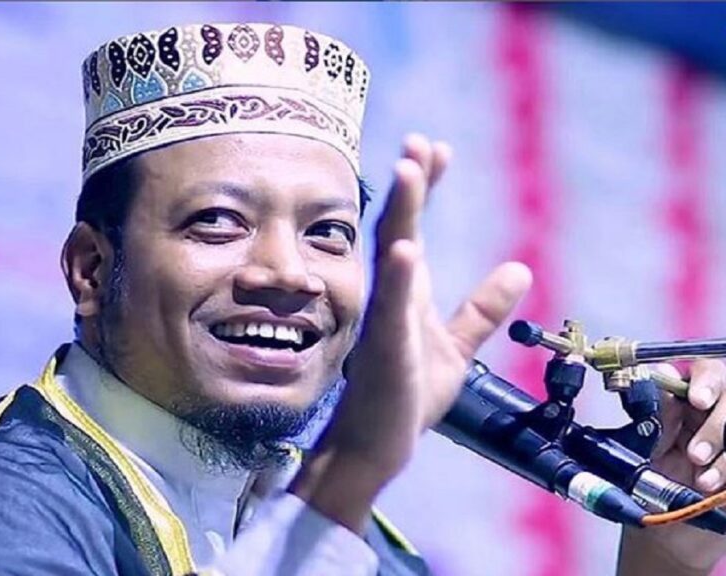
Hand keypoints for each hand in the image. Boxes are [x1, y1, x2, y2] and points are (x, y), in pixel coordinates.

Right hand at [290, 134, 532, 529]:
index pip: (412, 226)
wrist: (379, 442)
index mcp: (406, 292)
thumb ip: (482, 309)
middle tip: (418, 141)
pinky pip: (391, 309)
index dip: (424, 187)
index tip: (437, 148)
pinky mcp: (385, 349)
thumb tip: (520, 269)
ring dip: (400, 212)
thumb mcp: (458, 348)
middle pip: (398, 227)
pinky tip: (404, 248)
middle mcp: (390, 296)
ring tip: (408, 170)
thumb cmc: (409, 394)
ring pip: (390, 255)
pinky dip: (397, 277)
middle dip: (410, 183)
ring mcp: (384, 319)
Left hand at [618, 360, 725, 574]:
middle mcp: (718, 412)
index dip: (706, 381)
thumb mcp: (646, 446)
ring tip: (702, 481)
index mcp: (689, 398)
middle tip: (695, 455)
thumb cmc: (651, 479)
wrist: (667, 527)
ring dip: (725, 457)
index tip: (696, 400)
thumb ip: (657, 411)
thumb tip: (661, 373)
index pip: (708, 371)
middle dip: (715, 427)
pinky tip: (717, 489)